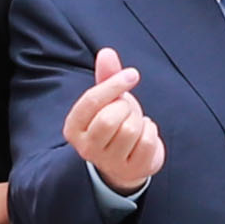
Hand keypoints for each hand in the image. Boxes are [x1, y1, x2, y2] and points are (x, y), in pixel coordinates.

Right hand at [60, 46, 164, 193]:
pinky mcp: (131, 171)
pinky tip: (144, 134)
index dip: (114, 84)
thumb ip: (106, 76)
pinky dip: (151, 131)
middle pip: (110, 119)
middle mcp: (86, 148)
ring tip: (134, 123)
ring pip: (130, 130)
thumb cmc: (114, 122)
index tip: (132, 75)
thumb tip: (106, 52)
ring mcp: (108, 163)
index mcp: (73, 128)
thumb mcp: (108, 99)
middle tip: (127, 111)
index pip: (91, 101)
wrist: (126, 159)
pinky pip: (147, 142)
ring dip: (139, 120)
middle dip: (126, 108)